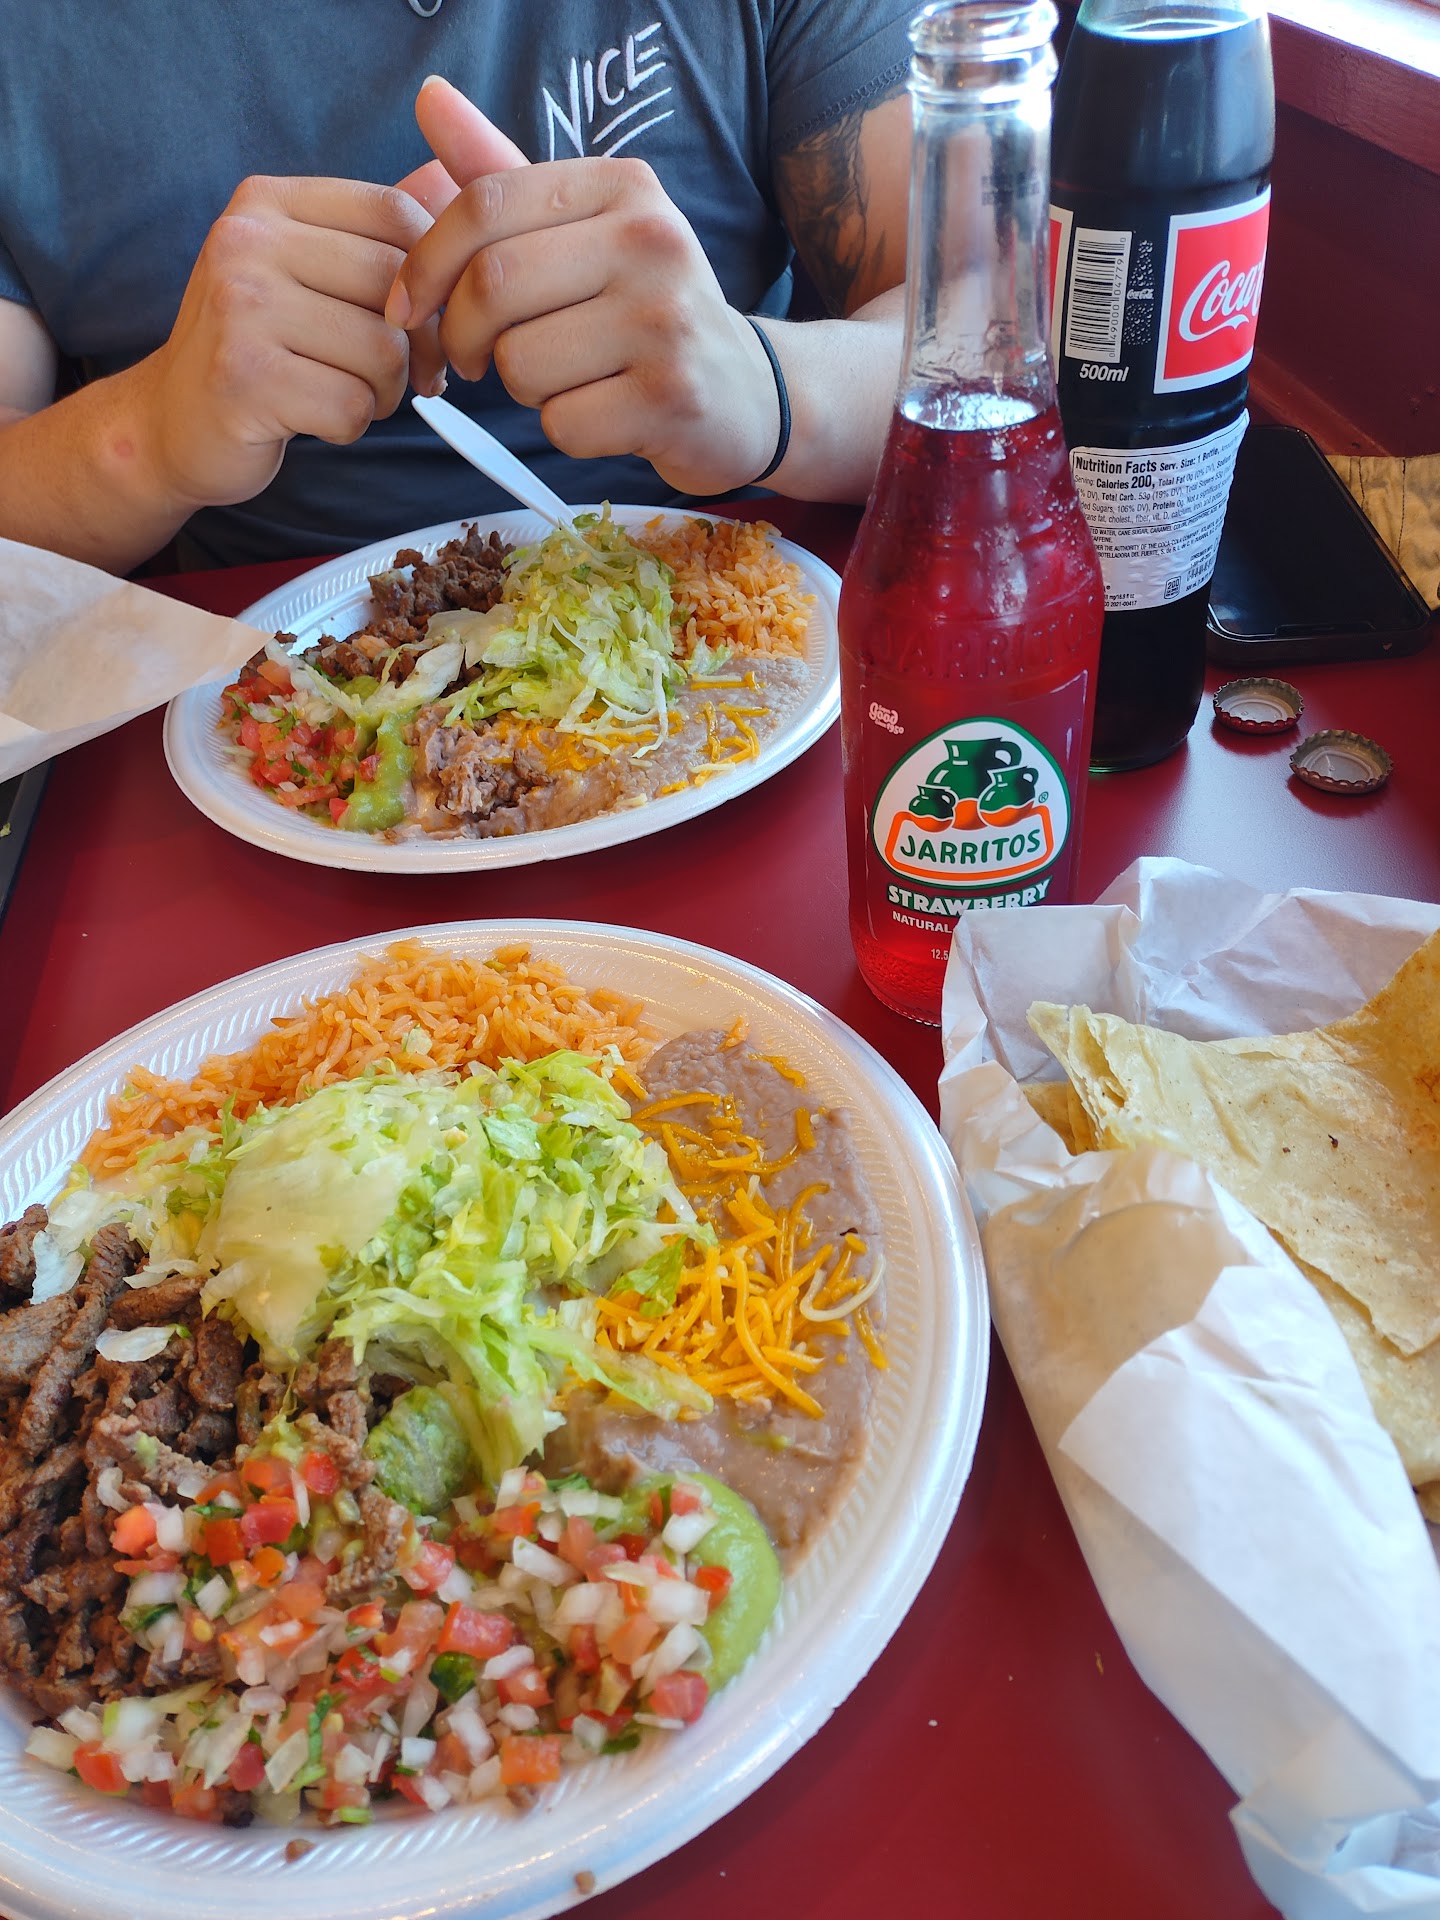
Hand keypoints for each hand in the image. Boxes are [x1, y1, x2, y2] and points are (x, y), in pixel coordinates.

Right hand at [134, 174, 437, 511]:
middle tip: (408, 377)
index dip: (436, 275)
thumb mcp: (307, 272)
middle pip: (397, 282)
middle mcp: (246, 240)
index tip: (427, 321)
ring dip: (387, 391)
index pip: (395, 211)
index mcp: (267, 201)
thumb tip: (453, 177)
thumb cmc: (259, 348)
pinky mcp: (241, 377)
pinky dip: (353, 425)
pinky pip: (351, 405)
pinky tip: (321, 421)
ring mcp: (238, 307)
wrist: (173, 422)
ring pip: (382, 350)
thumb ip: (374, 233)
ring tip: (354, 395)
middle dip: (420, 345)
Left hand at [385, 79, 780, 496]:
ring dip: (519, 388)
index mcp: (623, 187)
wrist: (742, 392)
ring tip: (562, 377)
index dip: (425, 264)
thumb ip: (502, 172)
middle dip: (461, 335)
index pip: (484, 205)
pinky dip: (564, 430)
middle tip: (472, 358)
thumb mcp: (582, 229)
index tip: (410, 306)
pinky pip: (562, 423)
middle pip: (492, 286)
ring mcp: (666, 321)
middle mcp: (651, 241)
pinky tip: (600, 413)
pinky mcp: (670, 398)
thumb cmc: (642, 309)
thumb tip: (429, 98)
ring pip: (521, 363)